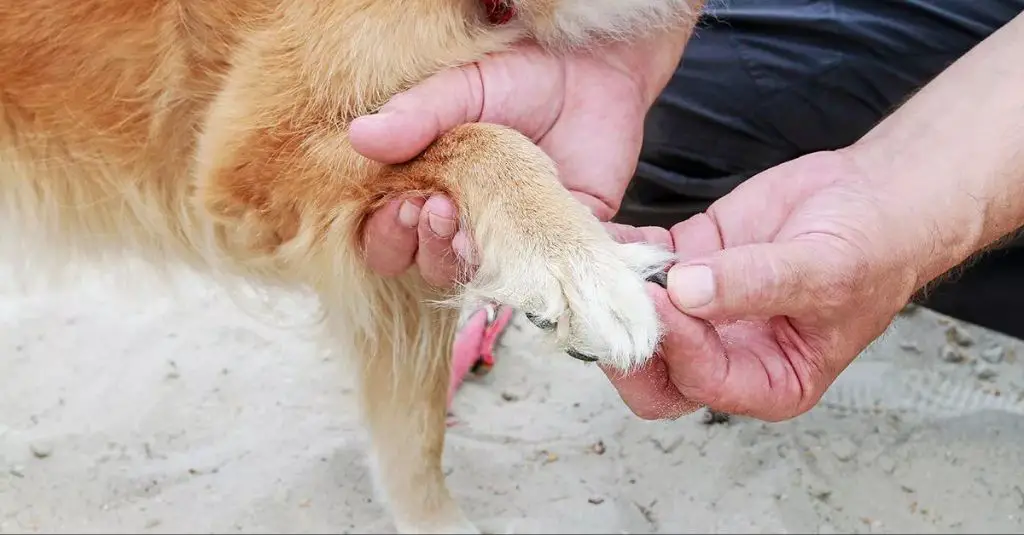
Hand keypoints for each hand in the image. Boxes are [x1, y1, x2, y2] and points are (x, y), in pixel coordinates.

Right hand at [352, 33, 688, 284]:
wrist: (592, 69)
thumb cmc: (520, 77)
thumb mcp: (463, 87)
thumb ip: (417, 114)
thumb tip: (361, 137)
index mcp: (425, 190)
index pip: (388, 236)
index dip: (387, 233)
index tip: (404, 203)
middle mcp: (463, 224)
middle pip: (426, 266)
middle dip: (425, 248)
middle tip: (438, 211)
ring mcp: (510, 239)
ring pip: (477, 279)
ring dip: (468, 261)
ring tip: (472, 229)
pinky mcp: (559, 242)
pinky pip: (549, 273)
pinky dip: (544, 270)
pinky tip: (537, 245)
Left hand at [607, 12, 1023, 422]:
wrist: (873, 198)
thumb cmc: (871, 249)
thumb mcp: (823, 272)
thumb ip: (754, 284)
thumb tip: (686, 292)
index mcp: (769, 380)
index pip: (702, 382)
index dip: (676, 346)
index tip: (660, 300)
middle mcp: (727, 354)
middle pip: (655, 371)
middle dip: (625, 340)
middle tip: (608, 299)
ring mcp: (702, 311)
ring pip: (640, 317)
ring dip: (615, 293)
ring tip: (595, 261)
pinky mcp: (688, 265)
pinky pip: (643, 265)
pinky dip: (622, 252)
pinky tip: (605, 234)